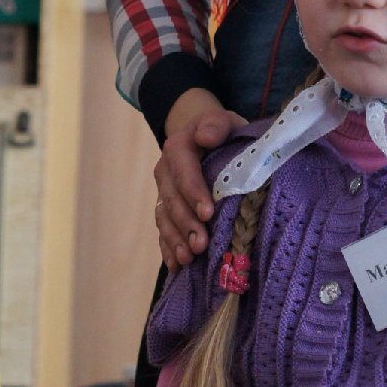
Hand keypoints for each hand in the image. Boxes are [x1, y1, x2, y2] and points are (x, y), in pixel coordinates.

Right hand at [154, 89, 245, 272]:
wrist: (206, 136)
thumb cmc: (222, 131)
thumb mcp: (223, 119)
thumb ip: (216, 124)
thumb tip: (205, 137)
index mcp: (177, 148)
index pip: (184, 171)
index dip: (194, 193)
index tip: (208, 213)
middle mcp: (165, 172)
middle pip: (172, 200)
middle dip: (186, 224)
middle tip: (201, 244)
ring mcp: (164, 192)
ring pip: (165, 218)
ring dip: (176, 240)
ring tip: (189, 259)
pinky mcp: (167, 209)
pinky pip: (163, 230)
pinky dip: (169, 248)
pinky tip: (178, 266)